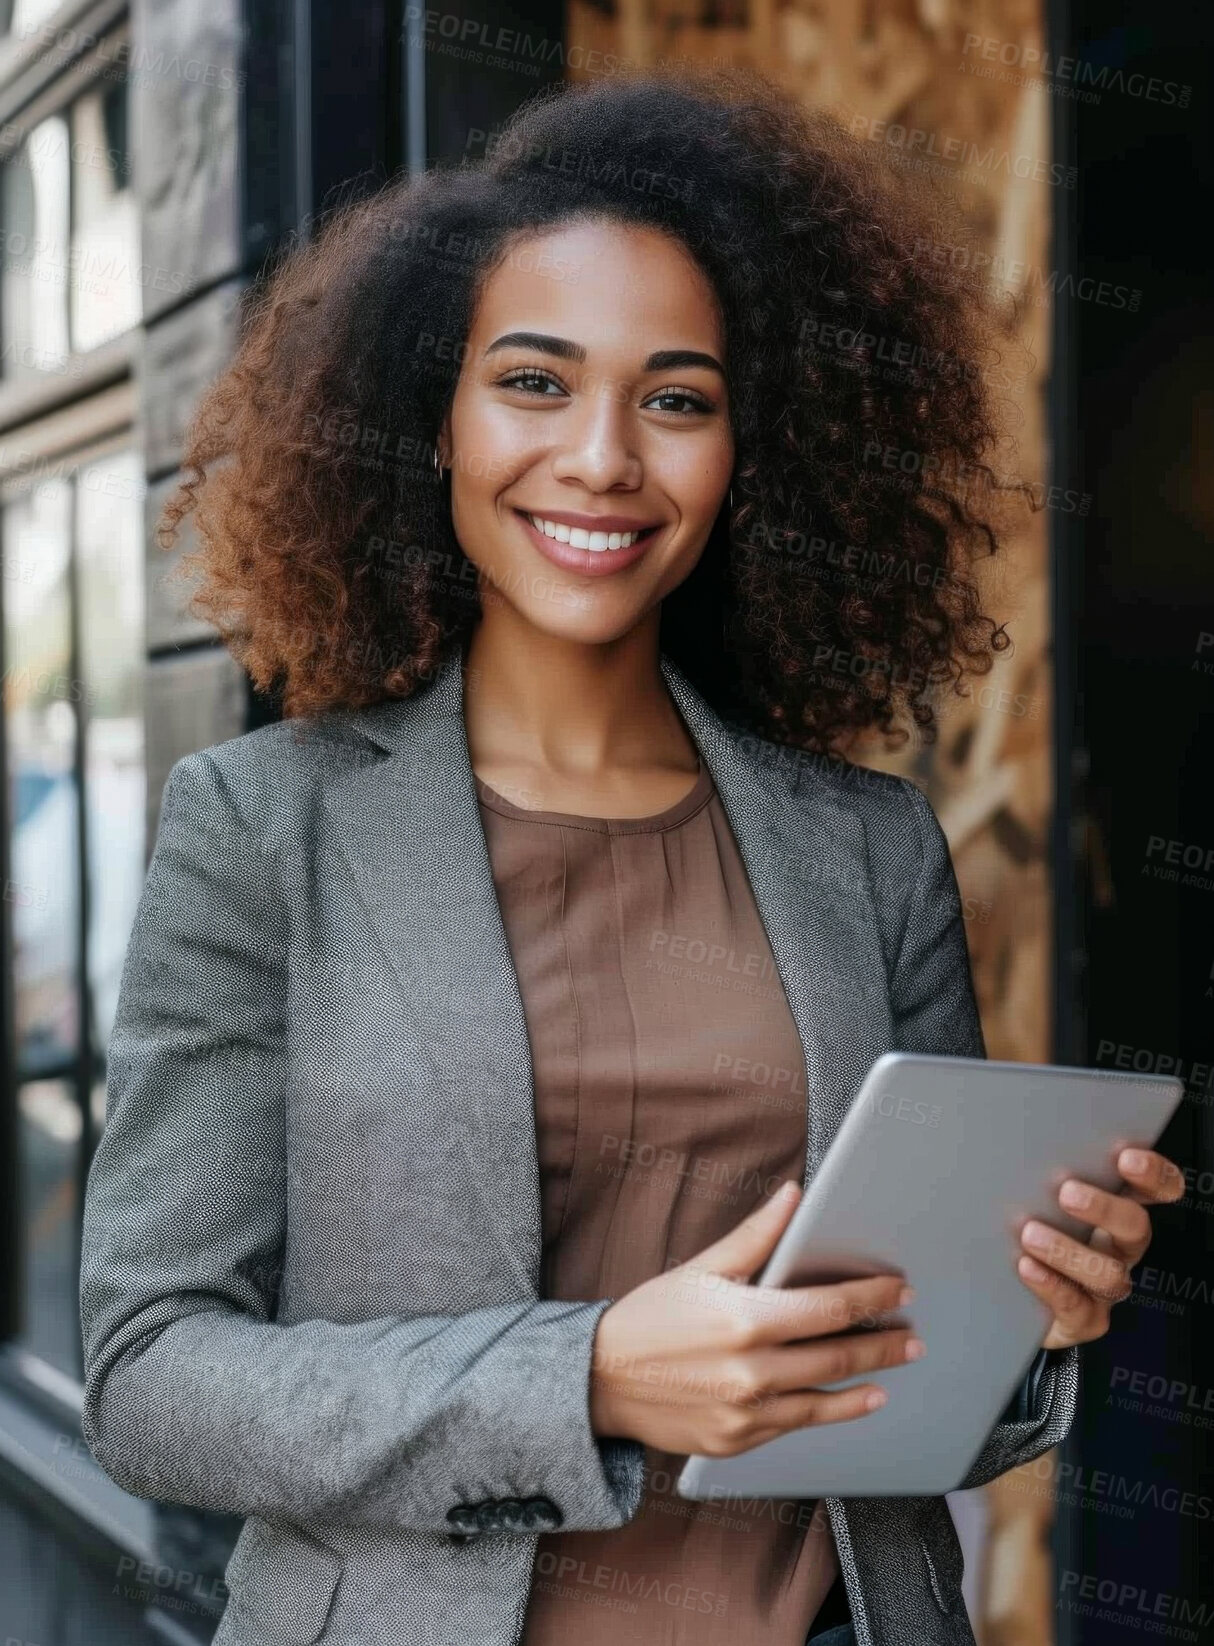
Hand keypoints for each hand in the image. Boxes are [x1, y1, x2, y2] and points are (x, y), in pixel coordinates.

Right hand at [589, 1181, 923, 1458]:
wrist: (601, 1379)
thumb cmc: (651, 1317)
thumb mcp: (702, 1268)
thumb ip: (756, 1236)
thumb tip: (794, 1196)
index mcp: (745, 1319)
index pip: (829, 1307)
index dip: (872, 1298)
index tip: (898, 1290)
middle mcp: (751, 1371)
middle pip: (837, 1356)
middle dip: (882, 1343)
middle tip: (912, 1335)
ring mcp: (746, 1413)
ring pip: (825, 1399)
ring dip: (867, 1382)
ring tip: (894, 1368)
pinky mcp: (738, 1442)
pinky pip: (797, 1426)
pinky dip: (831, 1412)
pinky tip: (854, 1401)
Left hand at [1016, 1146, 1184, 1349]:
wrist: (1009, 1299)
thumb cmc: (1022, 1234)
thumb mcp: (1031, 1197)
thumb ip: (1038, 1173)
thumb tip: (1014, 1138)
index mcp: (1114, 1211)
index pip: (1154, 1189)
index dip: (1152, 1175)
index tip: (1128, 1158)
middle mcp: (1118, 1249)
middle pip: (1135, 1227)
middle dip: (1106, 1208)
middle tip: (1067, 1193)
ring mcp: (1104, 1288)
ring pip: (1109, 1274)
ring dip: (1070, 1251)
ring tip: (1031, 1234)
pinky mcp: (1083, 1319)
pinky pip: (1077, 1306)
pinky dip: (1051, 1284)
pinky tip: (1027, 1267)